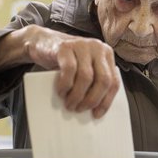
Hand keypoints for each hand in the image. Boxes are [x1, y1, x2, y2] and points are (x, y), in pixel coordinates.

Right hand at [0, 25, 120, 117]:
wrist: (42, 42)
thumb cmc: (65, 61)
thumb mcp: (84, 69)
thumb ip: (93, 82)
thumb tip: (95, 108)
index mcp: (106, 55)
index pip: (114, 81)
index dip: (107, 100)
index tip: (97, 114)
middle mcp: (98, 48)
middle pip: (103, 79)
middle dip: (92, 99)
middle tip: (80, 110)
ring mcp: (82, 45)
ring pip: (86, 76)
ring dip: (77, 95)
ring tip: (69, 104)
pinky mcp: (65, 46)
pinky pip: (69, 70)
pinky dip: (65, 85)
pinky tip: (61, 92)